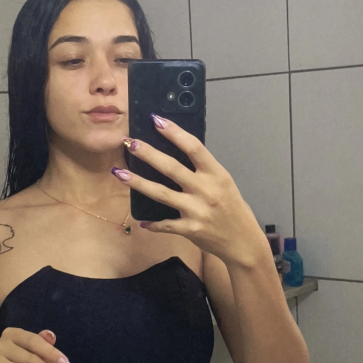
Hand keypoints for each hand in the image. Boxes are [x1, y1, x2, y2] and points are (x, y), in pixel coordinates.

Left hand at [113, 113, 267, 265]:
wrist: (243, 241)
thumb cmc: (232, 207)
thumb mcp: (224, 182)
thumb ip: (203, 170)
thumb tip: (177, 151)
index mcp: (216, 174)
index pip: (194, 148)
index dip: (175, 133)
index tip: (157, 121)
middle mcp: (206, 190)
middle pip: (171, 168)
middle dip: (148, 154)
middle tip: (130, 142)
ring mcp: (196, 210)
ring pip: (161, 194)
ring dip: (138, 183)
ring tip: (119, 173)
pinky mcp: (190, 229)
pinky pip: (165, 224)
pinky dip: (152, 223)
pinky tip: (140, 220)